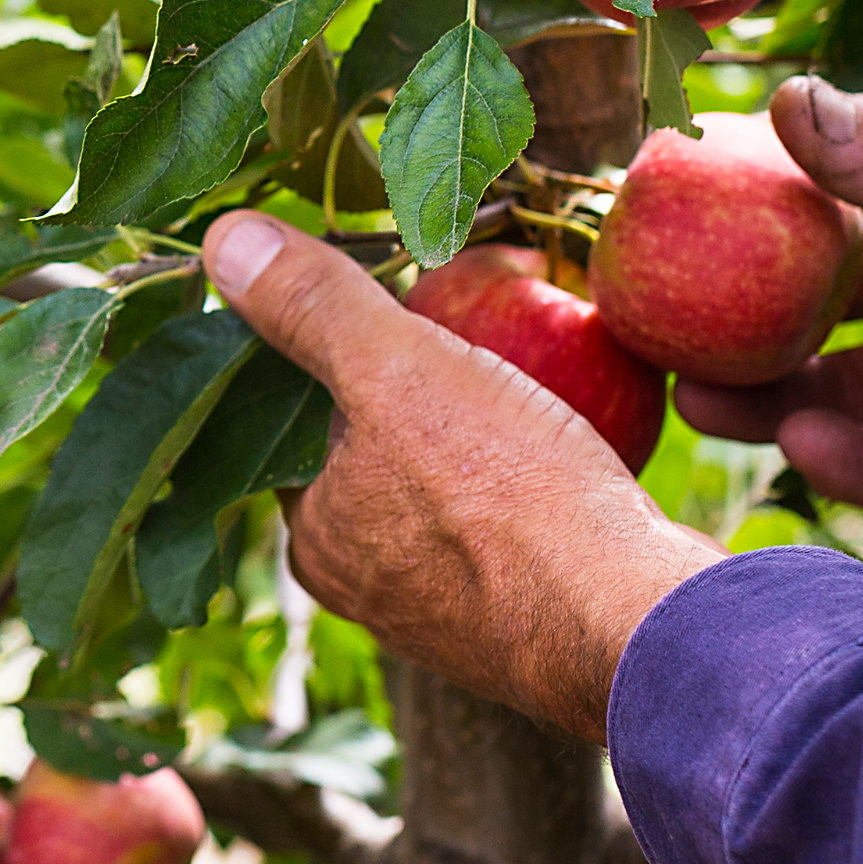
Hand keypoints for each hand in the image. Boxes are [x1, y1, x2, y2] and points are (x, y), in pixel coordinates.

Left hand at [206, 211, 714, 738]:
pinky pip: (517, 519)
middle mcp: (369, 585)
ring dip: (479, 421)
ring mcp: (454, 609)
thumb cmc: (508, 496)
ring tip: (524, 357)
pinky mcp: (530, 615)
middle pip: (375, 446)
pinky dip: (533, 468)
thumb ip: (311, 306)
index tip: (380, 288)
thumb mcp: (395, 371)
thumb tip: (225, 240)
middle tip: (463, 310)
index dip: (330, 343)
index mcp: (314, 538)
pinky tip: (566, 428)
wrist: (637, 623)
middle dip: (413, 378)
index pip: (294, 418)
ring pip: (449, 483)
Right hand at [674, 80, 862, 511]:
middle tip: (659, 327)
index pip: (836, 195)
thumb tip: (780, 106)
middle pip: (825, 306)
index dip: (754, 204)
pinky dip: (857, 468)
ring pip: (853, 393)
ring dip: (778, 397)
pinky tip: (807, 447)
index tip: (666, 210)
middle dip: (743, 316)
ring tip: (703, 396)